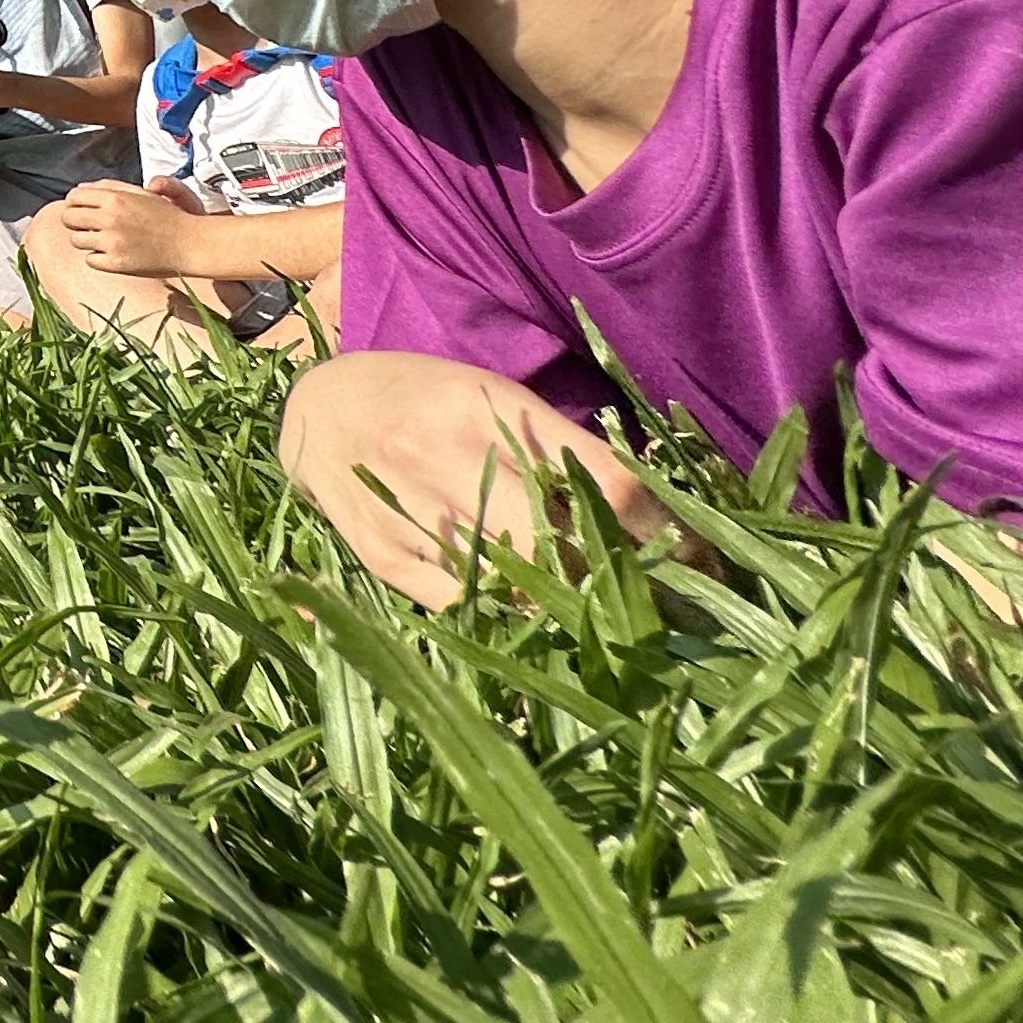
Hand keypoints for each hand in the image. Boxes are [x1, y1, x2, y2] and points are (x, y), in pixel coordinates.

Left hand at [53, 179, 199, 278]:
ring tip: (103, 240)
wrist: (188, 244)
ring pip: (76, 240)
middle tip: (88, 226)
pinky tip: (113, 253)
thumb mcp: (140, 194)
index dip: (75, 203)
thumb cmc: (166, 217)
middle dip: (75, 221)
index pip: (74, 197)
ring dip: (86, 240)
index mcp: (115, 198)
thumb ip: (109, 188)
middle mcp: (110, 218)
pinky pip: (90, 260)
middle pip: (68, 219)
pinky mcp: (116, 264)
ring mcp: (112, 242)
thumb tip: (80, 189)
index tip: (83, 209)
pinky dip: (99, 258)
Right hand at [277, 351, 670, 609]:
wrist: (315, 411)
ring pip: (518, 586)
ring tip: (613, 622)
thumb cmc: (424, 400)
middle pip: (567, 547)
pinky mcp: (384, 559)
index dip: (667, 534)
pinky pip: (468, 606)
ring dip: (574, 610)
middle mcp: (446, 456)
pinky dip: (510, 615)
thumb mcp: (494, 400)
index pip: (606, 483)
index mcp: (487, 406)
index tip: (707, 567)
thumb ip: (562, 450)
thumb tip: (660, 517)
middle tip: (664, 607)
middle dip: (625, 584)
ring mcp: (410, 512)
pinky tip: (532, 614)